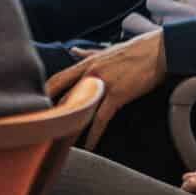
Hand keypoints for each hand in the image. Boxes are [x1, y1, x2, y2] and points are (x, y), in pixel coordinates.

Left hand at [47, 31, 167, 148]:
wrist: (160, 50)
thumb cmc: (135, 50)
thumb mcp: (106, 50)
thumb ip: (88, 53)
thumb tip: (74, 51)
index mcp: (86, 63)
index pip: (57, 79)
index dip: (45, 93)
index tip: (34, 105)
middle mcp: (90, 73)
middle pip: (64, 96)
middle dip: (53, 113)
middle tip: (42, 127)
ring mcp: (103, 84)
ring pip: (80, 108)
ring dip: (70, 125)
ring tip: (59, 140)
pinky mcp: (117, 95)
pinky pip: (101, 118)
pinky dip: (94, 133)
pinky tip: (88, 144)